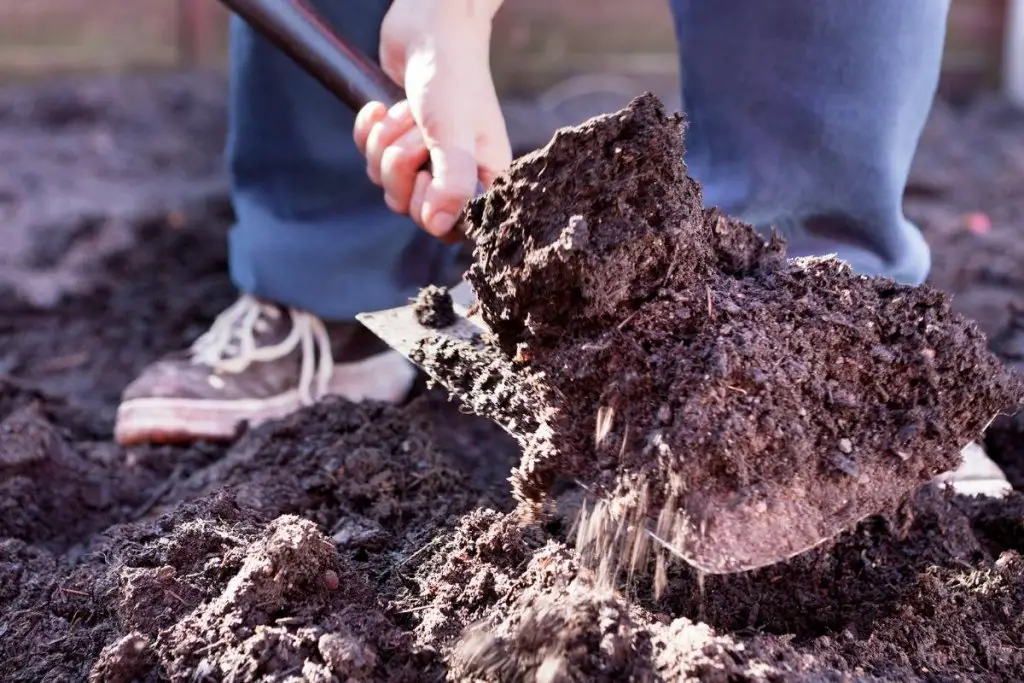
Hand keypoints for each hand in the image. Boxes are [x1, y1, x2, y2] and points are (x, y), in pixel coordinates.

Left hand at [354, 0, 510, 238]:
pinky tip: (380, 107)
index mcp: (482, 178)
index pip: (450, 227)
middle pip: (410, 207)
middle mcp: (455, 173)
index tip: (429, 176)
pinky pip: (369, 156)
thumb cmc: (453, 77)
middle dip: (402, 166)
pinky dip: (370, 130)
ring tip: (407, 113)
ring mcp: (425, 157)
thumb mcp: (455, 134)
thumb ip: (451, 183)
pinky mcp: (398, 139)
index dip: (430, 207)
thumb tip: (438, 227)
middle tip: (418, 134)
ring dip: (387, 142)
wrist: (429, 25)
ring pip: (386, 181)